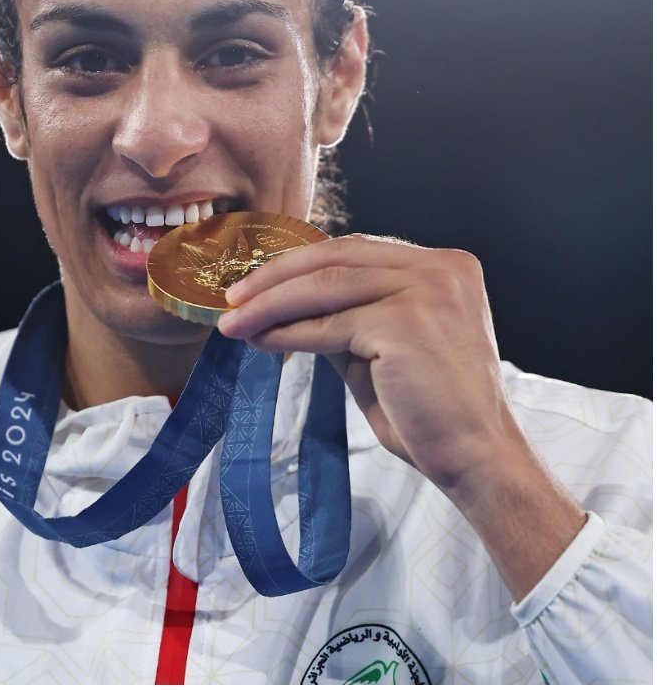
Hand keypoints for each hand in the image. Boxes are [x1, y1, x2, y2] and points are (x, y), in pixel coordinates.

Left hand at [215, 234, 511, 490]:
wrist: (475, 457)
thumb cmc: (428, 409)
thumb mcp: (382, 346)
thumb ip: (346, 316)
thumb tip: (282, 302)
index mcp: (445, 265)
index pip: (356, 249)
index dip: (300, 263)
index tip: (256, 281)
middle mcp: (442, 268)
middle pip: (337, 257)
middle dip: (275, 277)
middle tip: (231, 297)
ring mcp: (427, 291)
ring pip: (325, 287)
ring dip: (270, 305)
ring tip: (233, 323)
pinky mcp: (405, 324)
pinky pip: (329, 324)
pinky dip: (288, 333)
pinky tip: (261, 342)